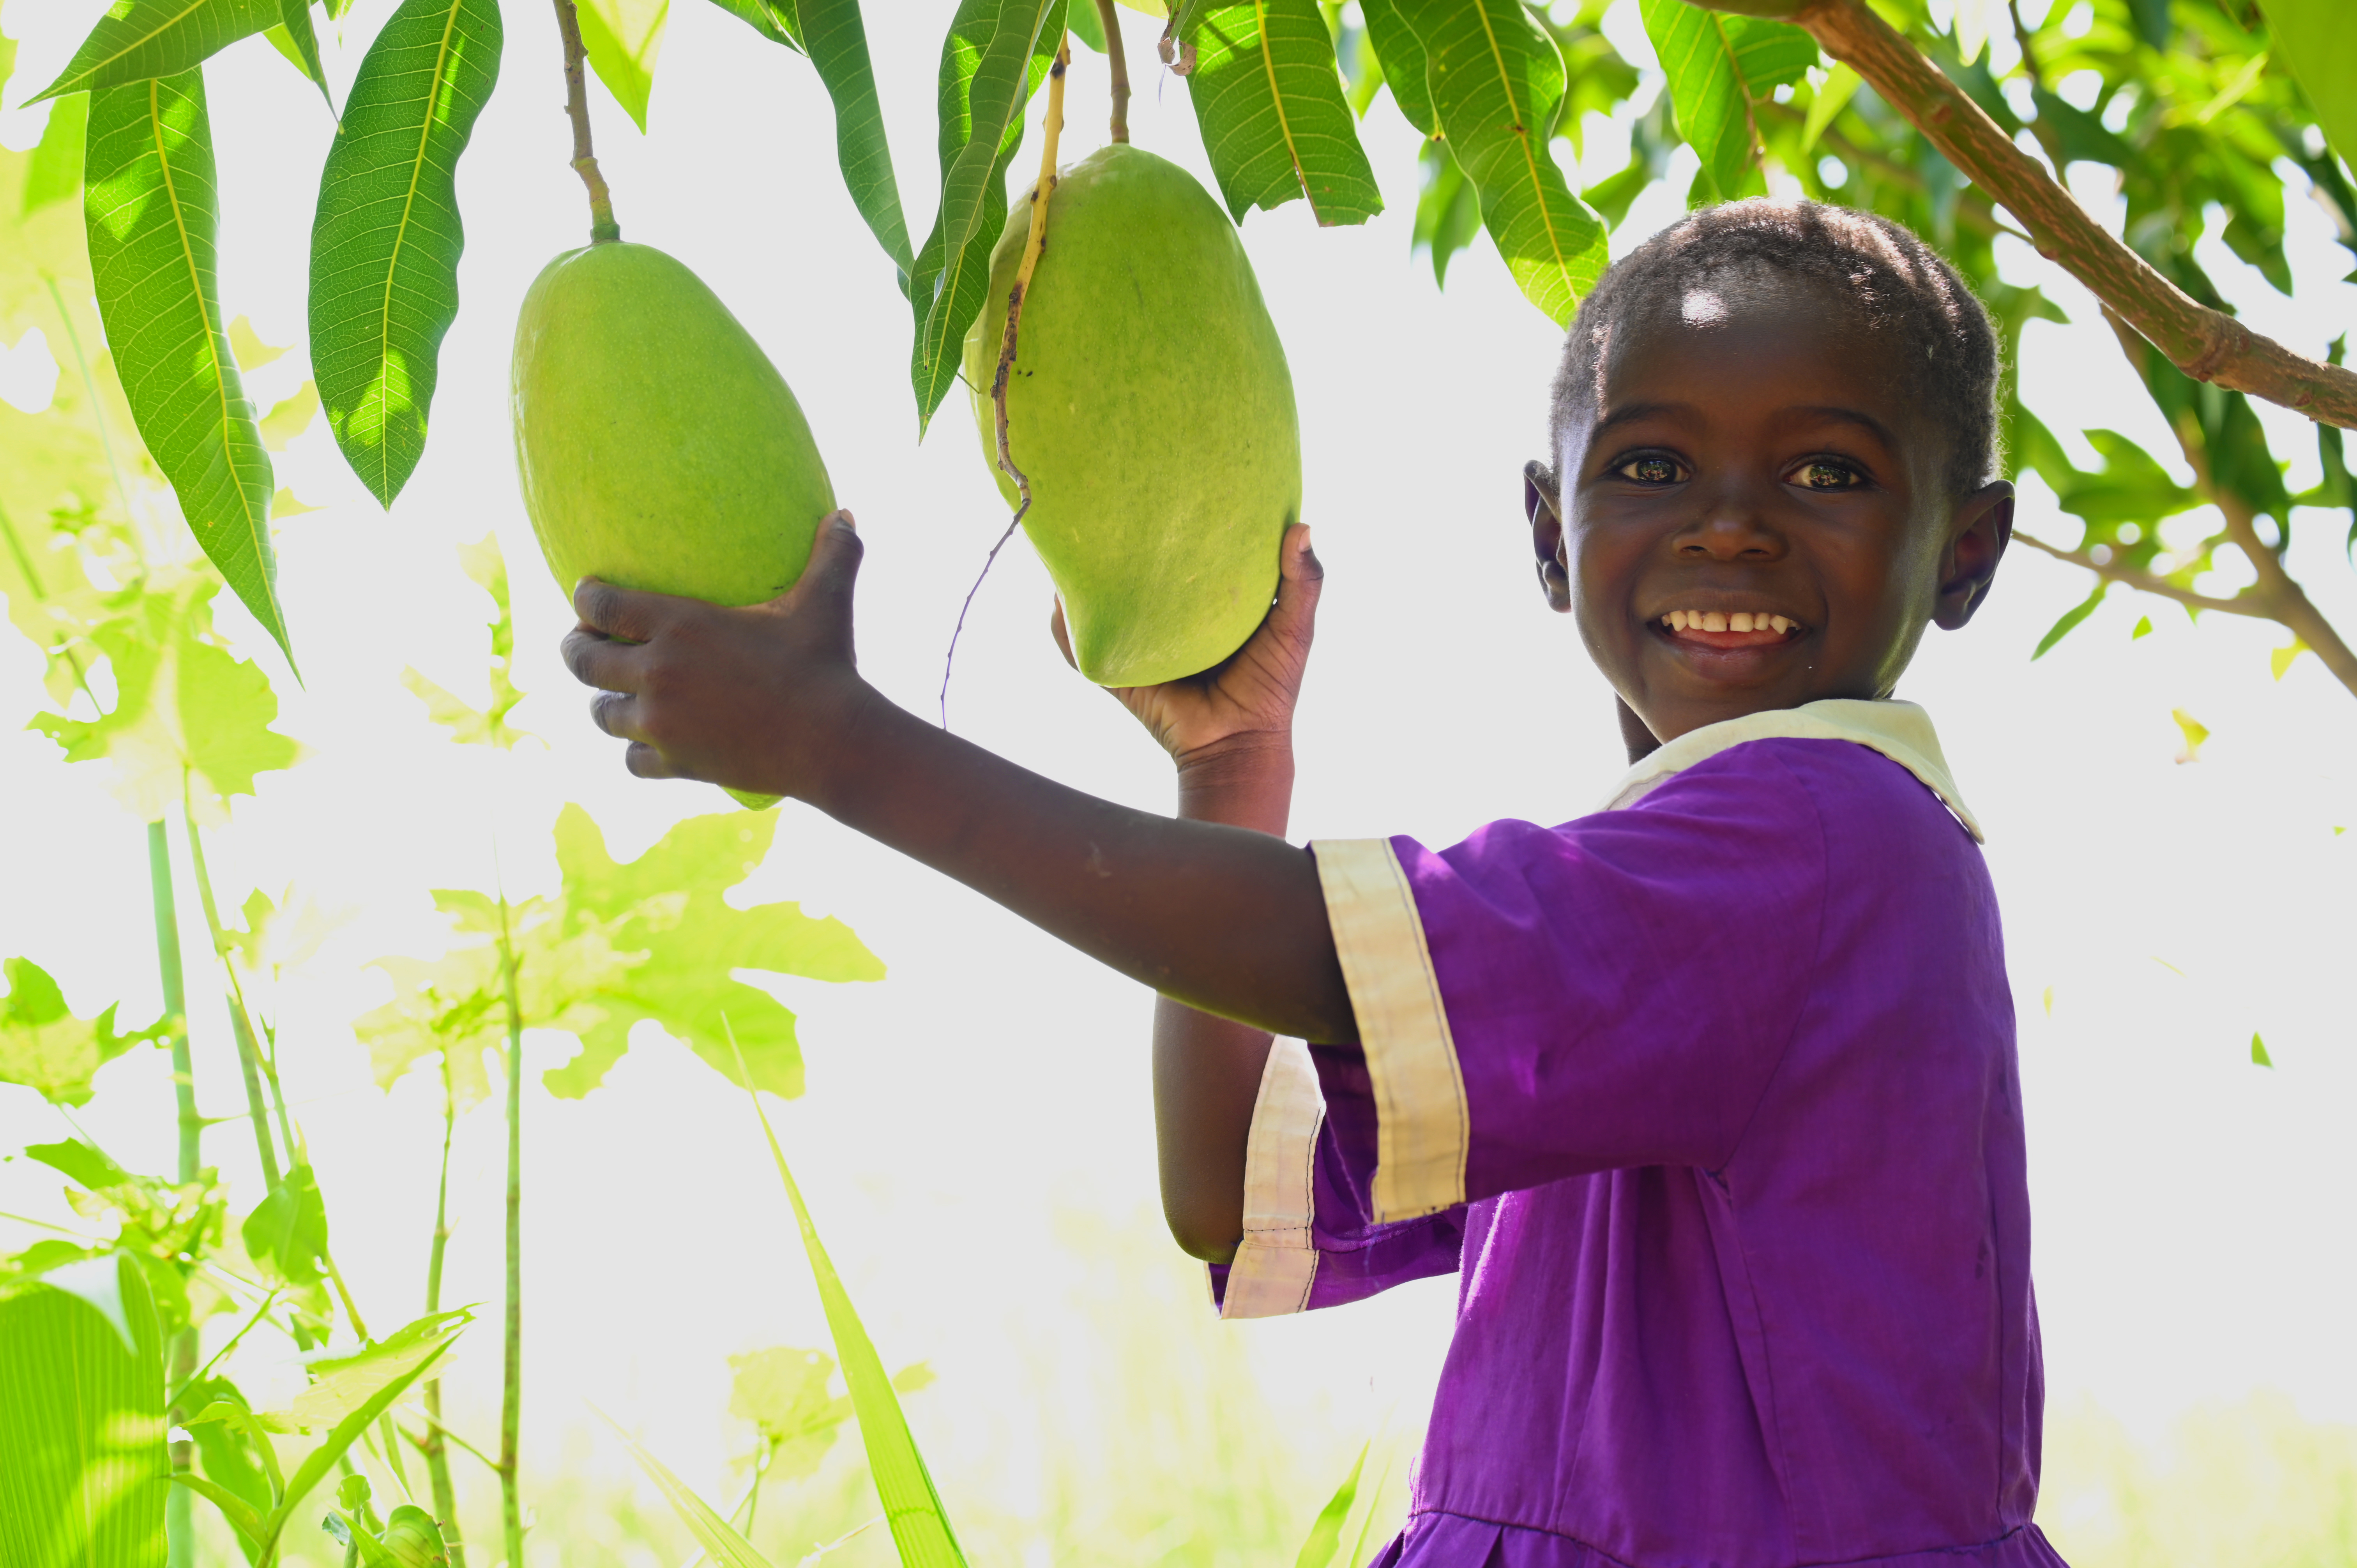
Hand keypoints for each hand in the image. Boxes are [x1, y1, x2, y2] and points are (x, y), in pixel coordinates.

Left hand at [561, 510, 872, 798]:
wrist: (830, 741)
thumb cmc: (825, 665)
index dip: (586, 598)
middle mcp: (658, 672)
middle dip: (576, 648)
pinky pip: (632, 759)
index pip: (601, 605)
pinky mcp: (676, 762)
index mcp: (679, 625)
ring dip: (605, 702)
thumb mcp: (825, 602)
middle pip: (583, 660)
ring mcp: (662, 723)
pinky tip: (645, 744)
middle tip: (582, 643)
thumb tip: (846, 513)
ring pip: (602, 713)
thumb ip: (832, 554)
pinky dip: (636, 751)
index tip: (586, 594)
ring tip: (614, 696)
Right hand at [1051, 523, 1321, 778]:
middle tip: (1112, 499)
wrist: (1238, 743)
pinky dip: (1064, 625)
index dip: (1181, 523)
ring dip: (1085, 578)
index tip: (1173, 481)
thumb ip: (1303, 582)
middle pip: (1139, 572)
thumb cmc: (1271, 688)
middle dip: (1123, 541)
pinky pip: (1083, 645)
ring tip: (1072, 541)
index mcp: (1207, 601)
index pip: (1188, 553)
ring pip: (1105, 602)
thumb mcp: (1294, 629)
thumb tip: (1303, 524)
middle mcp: (1168, 617)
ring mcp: (1140, 642)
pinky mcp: (1120, 669)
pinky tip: (1058, 597)